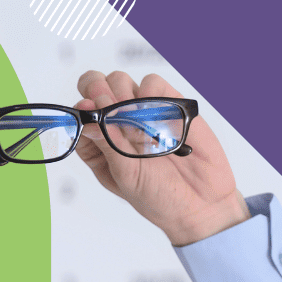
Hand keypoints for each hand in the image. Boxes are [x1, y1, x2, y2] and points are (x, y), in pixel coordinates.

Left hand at [73, 71, 249, 245]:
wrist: (201, 202)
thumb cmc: (158, 195)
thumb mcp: (125, 174)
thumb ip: (107, 143)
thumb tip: (87, 116)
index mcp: (98, 144)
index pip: (79, 114)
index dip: (81, 108)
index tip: (89, 111)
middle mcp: (116, 124)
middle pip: (95, 88)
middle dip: (97, 90)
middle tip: (110, 105)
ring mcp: (140, 112)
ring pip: (119, 80)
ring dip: (123, 93)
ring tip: (138, 119)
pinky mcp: (167, 104)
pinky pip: (151, 82)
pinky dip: (150, 90)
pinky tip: (154, 111)